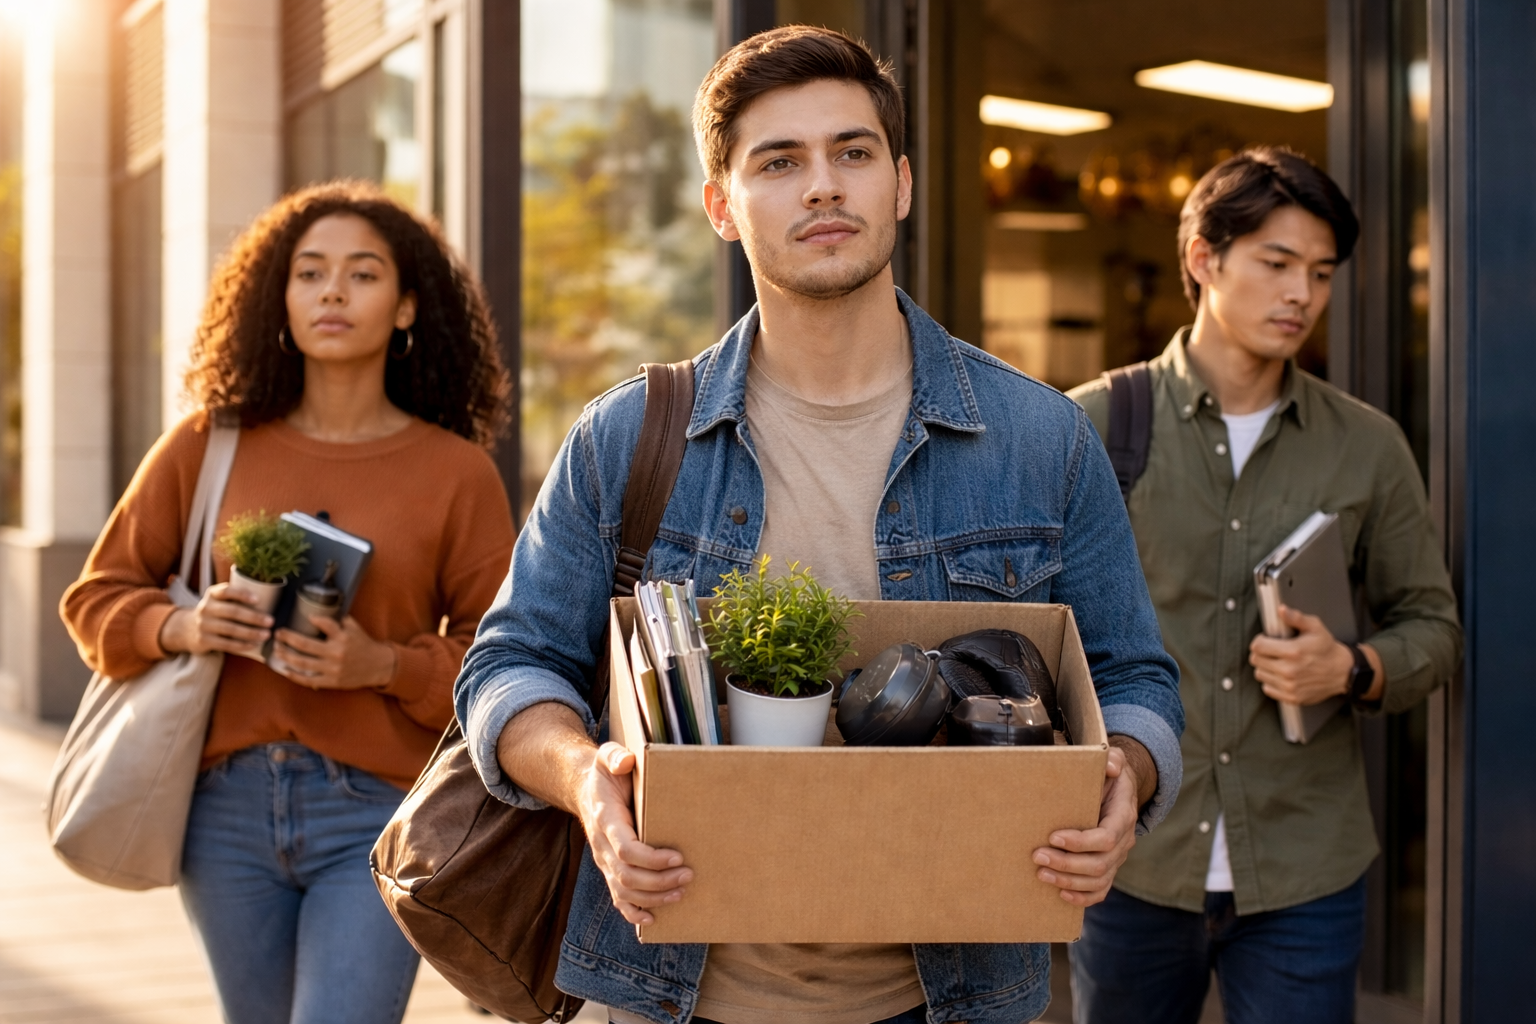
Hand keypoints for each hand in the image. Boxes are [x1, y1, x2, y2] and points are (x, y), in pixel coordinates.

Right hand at [159, 582, 273, 655]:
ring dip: (251, 632)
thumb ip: (237, 598)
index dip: (242, 594)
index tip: (258, 600)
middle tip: (271, 621)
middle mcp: (206, 607)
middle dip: (254, 617)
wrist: (187, 629)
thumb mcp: (220, 601)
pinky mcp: (203, 640)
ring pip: (230, 629)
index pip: (226, 591)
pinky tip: (253, 644)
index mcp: (212, 594)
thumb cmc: (215, 612)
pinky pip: (225, 643)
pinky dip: (241, 645)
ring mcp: (203, 624)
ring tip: (266, 634)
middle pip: (232, 611)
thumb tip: (271, 600)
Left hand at [270, 615, 396, 689]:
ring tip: (277, 650)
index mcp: (343, 637)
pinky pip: (308, 679)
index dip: (313, 619)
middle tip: (278, 633)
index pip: (324, 624)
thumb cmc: (364, 645)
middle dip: (287, 638)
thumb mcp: (355, 628)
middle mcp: (336, 652)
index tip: (304, 618)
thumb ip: (338, 621)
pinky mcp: (331, 681)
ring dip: (286, 656)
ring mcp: (332, 668)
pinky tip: (285, 670)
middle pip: (305, 645)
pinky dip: (294, 675)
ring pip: (302, 662)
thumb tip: (318, 615)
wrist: (378, 666)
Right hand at [578, 743, 692, 924]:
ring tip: (682, 892)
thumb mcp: (607, 757)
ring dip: (654, 897)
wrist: (587, 790)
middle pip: (628, 876)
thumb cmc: (606, 774)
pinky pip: (618, 898)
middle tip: (689, 875)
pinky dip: (633, 913)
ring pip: (625, 891)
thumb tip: (626, 761)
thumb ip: (614, 756)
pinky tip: (652, 919)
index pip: (625, 849)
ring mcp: (605, 862)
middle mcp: (602, 846)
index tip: (678, 857)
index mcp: (606, 820)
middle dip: (659, 881)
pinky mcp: (610, 870)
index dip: (651, 859)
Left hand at [1032, 744, 1141, 905]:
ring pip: (1099, 880)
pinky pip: (1101, 890)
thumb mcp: (1114, 760)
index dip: (1081, 842)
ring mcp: (1117, 857)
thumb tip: (1110, 766)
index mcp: (1123, 816)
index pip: (1107, 837)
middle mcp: (1124, 841)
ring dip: (1069, 882)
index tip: (1054, 837)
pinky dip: (1083, 897)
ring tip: (1041, 874)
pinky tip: (1061, 895)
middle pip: (1100, 863)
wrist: (1120, 790)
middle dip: (1067, 864)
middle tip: (1037, 857)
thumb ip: (1113, 760)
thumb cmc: (1110, 775)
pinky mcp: (1108, 867)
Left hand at [1249, 605, 1379, 704]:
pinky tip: (1282, 675)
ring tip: (1278, 662)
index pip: (1257, 646)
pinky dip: (1271, 682)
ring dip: (1265, 667)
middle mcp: (1289, 670)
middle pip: (1256, 660)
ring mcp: (1290, 686)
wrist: (1343, 672)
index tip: (1266, 640)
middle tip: (1272, 651)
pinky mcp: (1291, 697)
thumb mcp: (1315, 627)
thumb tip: (1281, 610)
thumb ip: (1296, 618)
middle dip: (1261, 653)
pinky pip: (1268, 688)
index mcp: (1293, 652)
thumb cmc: (1327, 649)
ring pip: (1260, 674)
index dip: (1260, 641)